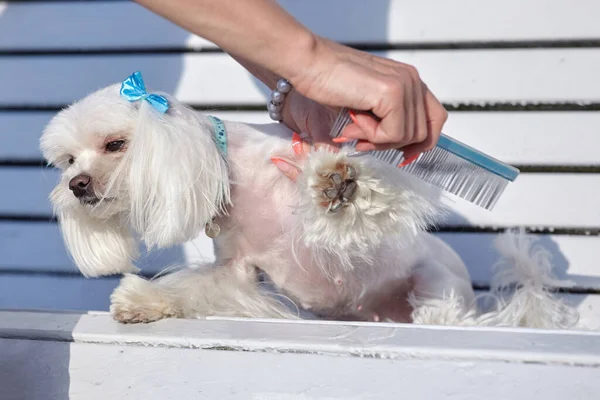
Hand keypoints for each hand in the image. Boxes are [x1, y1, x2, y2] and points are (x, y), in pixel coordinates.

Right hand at [289, 37, 447, 158]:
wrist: (309, 63)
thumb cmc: (329, 80)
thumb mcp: (366, 104)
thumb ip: (386, 120)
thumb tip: (398, 147)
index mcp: (408, 79)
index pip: (435, 117)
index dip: (423, 142)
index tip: (404, 155)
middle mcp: (412, 79)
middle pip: (422, 133)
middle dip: (390, 144)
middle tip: (361, 140)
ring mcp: (405, 84)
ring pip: (407, 136)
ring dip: (376, 139)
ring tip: (353, 125)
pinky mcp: (392, 93)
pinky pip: (393, 134)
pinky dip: (371, 135)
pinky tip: (354, 118)